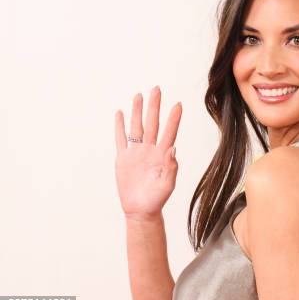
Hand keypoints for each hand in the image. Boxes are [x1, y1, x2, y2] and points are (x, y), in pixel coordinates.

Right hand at [114, 86, 182, 219]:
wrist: (141, 210)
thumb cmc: (157, 199)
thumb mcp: (167, 185)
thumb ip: (171, 168)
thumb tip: (173, 149)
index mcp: (162, 155)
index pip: (169, 132)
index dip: (173, 118)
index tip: (178, 104)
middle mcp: (149, 150)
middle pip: (152, 123)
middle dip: (154, 106)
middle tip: (156, 89)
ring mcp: (136, 153)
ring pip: (136, 127)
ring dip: (137, 112)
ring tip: (138, 95)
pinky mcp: (123, 159)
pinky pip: (121, 139)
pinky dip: (119, 126)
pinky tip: (120, 113)